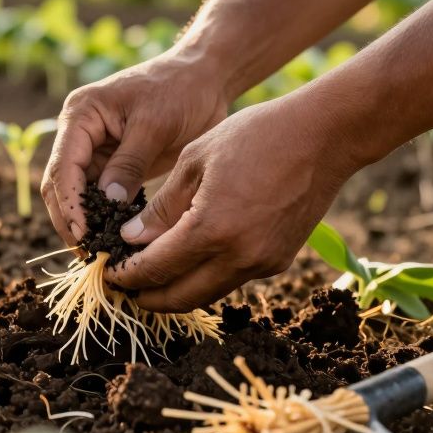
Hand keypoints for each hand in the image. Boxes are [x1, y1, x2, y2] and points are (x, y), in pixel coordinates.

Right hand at [41, 51, 229, 247]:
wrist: (204, 77)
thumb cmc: (180, 90)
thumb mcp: (155, 125)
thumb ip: (129, 163)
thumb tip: (108, 203)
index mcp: (81, 114)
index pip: (62, 165)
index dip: (69, 203)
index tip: (83, 233)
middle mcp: (80, 133)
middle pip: (60, 184)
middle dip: (70, 219)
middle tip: (88, 254)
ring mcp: (95, 150)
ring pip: (77, 194)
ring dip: (84, 223)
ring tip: (98, 254)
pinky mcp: (114, 164)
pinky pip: (100, 196)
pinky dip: (103, 218)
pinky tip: (113, 241)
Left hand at [102, 91, 361, 311]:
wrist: (326, 136)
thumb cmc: (257, 135)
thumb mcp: (196, 159)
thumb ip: (161, 206)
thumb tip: (130, 238)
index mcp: (212, 229)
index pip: (156, 269)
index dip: (126, 276)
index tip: (107, 273)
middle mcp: (239, 256)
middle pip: (180, 298)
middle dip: (147, 297)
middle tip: (123, 287)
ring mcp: (263, 263)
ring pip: (207, 293)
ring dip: (176, 290)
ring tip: (151, 276)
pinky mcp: (280, 261)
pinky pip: (232, 278)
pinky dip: (206, 276)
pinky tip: (191, 258)